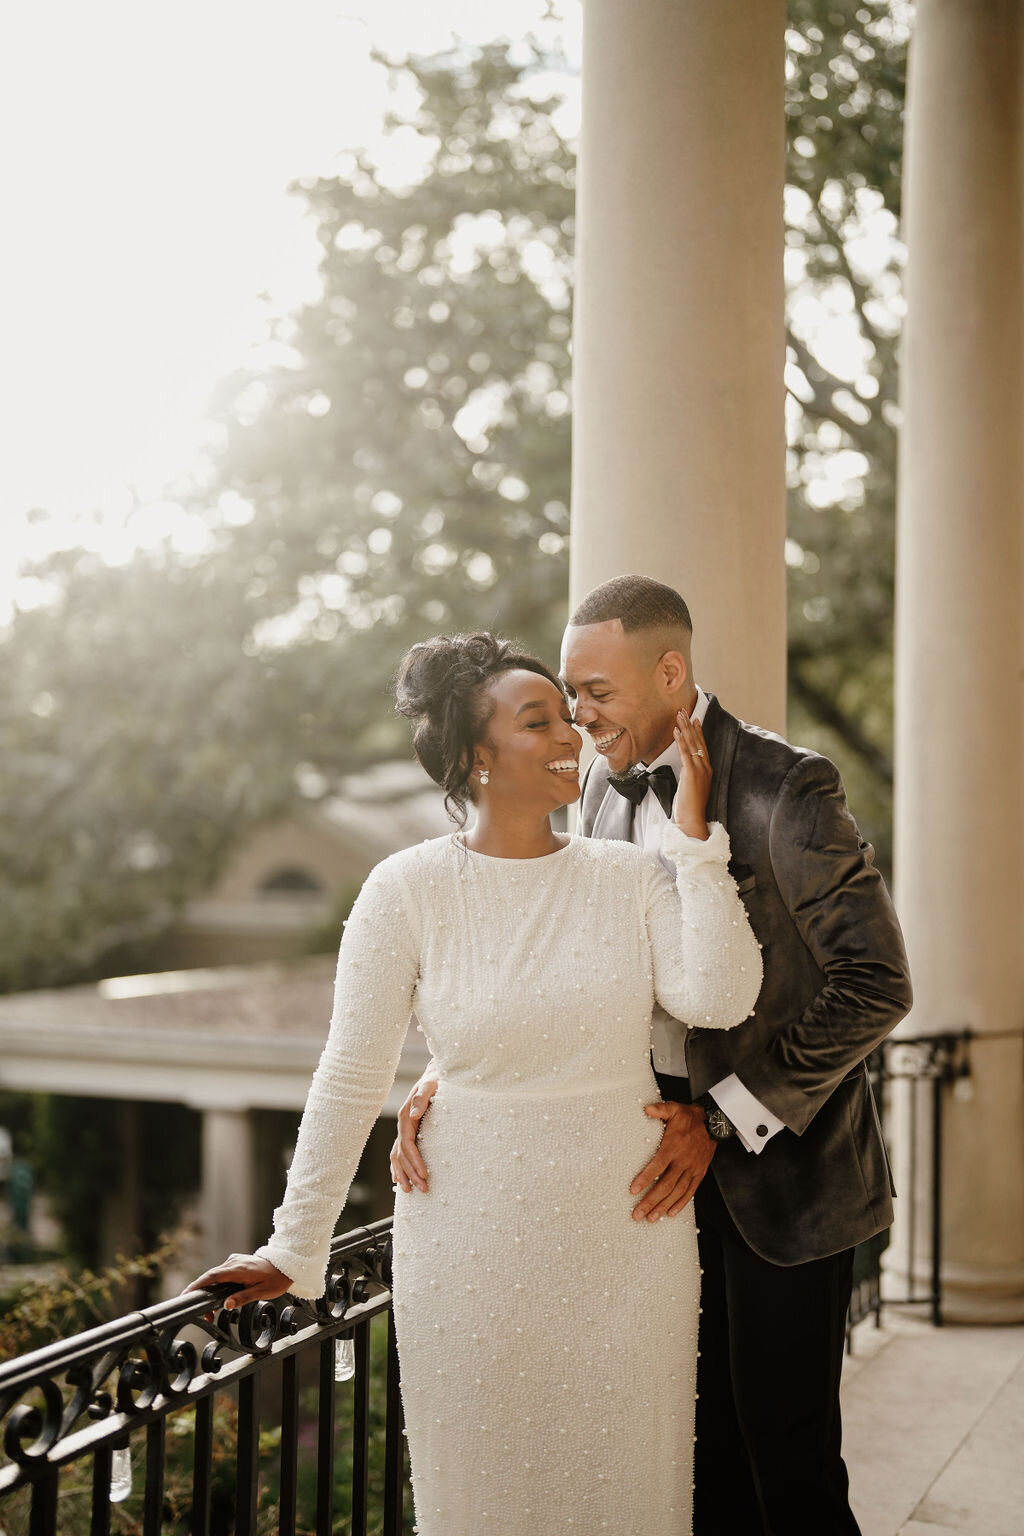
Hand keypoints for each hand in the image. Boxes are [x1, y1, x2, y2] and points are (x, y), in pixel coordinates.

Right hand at [184, 1254, 291, 1309]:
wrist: (285, 1265)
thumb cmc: (275, 1280)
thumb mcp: (261, 1292)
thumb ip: (243, 1298)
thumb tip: (226, 1305)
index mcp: (239, 1269)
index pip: (213, 1276)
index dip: (198, 1284)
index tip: (187, 1294)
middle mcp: (234, 1262)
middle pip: (211, 1277)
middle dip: (201, 1293)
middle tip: (200, 1313)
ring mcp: (234, 1261)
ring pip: (215, 1276)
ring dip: (209, 1291)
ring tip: (210, 1313)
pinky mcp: (236, 1263)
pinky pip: (221, 1273)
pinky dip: (216, 1285)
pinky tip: (217, 1299)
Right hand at [389, 1074, 437, 1191]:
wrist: (436, 1073)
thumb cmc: (437, 1080)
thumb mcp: (431, 1084)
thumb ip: (422, 1097)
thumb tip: (412, 1114)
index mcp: (406, 1116)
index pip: (407, 1144)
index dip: (414, 1160)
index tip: (424, 1174)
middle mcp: (402, 1125)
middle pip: (402, 1154)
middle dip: (411, 1173)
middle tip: (423, 1189)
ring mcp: (404, 1129)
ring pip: (397, 1156)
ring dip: (403, 1174)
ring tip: (410, 1191)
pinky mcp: (409, 1132)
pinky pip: (398, 1153)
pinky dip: (397, 1167)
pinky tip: (399, 1180)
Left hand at [629, 1101, 714, 1219]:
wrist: (714, 1122)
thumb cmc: (689, 1116)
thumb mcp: (674, 1109)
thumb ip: (660, 1109)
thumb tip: (646, 1108)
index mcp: (673, 1146)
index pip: (657, 1165)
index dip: (645, 1178)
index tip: (633, 1190)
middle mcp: (683, 1161)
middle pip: (665, 1185)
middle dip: (650, 1201)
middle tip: (637, 1214)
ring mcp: (692, 1169)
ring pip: (677, 1192)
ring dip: (663, 1206)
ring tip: (651, 1218)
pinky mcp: (699, 1174)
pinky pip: (690, 1192)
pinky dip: (681, 1204)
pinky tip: (670, 1213)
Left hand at [671, 709, 711, 839]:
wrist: (692, 819)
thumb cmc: (689, 807)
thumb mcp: (690, 787)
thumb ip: (689, 776)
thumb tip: (684, 768)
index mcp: (707, 771)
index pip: (702, 747)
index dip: (698, 732)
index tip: (694, 720)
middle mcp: (706, 768)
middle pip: (698, 741)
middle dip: (690, 725)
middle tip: (684, 711)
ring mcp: (700, 770)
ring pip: (692, 744)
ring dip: (684, 727)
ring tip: (679, 715)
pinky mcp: (691, 773)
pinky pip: (686, 752)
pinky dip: (681, 740)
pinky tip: (676, 730)